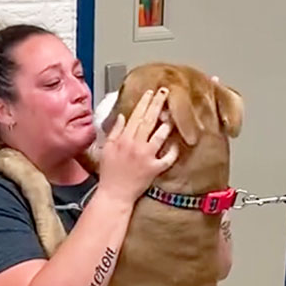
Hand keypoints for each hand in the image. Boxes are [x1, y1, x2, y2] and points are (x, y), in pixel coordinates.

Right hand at [98, 88, 179, 204]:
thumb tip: (122, 116)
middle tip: (166, 92)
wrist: (115, 193)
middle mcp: (135, 145)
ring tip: (174, 114)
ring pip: (159, 137)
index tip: (150, 92)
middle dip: (157, 105)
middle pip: (148, 121)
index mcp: (123, 139)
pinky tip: (178, 143)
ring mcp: (146, 157)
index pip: (135, 116)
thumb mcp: (106, 148)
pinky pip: (167, 158)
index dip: (144, 102)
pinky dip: (173, 151)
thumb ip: (114, 131)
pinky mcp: (154, 169)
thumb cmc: (109, 172)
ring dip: (167, 125)